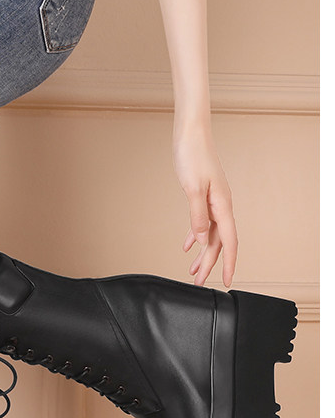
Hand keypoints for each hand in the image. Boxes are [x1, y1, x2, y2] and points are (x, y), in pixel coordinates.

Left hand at [172, 120, 237, 287]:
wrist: (191, 134)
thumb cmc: (193, 156)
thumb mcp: (193, 188)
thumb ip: (198, 216)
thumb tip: (203, 240)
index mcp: (223, 205)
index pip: (229, 242)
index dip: (228, 263)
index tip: (227, 282)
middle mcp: (221, 205)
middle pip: (218, 242)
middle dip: (210, 265)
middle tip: (199, 284)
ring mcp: (213, 201)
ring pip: (210, 235)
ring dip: (203, 254)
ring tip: (193, 271)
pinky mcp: (203, 196)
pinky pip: (203, 223)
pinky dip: (196, 237)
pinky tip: (188, 246)